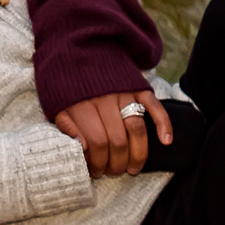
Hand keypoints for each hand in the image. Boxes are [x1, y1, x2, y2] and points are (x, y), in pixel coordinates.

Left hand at [55, 89, 173, 176]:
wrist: (81, 52)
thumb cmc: (69, 89)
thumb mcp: (58, 107)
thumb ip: (67, 127)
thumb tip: (82, 148)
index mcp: (82, 105)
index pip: (96, 142)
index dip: (98, 162)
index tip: (96, 172)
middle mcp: (105, 99)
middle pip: (117, 140)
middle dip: (117, 163)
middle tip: (114, 172)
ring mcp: (123, 92)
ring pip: (136, 128)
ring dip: (138, 154)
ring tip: (132, 169)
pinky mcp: (138, 87)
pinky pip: (154, 106)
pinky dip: (163, 123)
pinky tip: (166, 141)